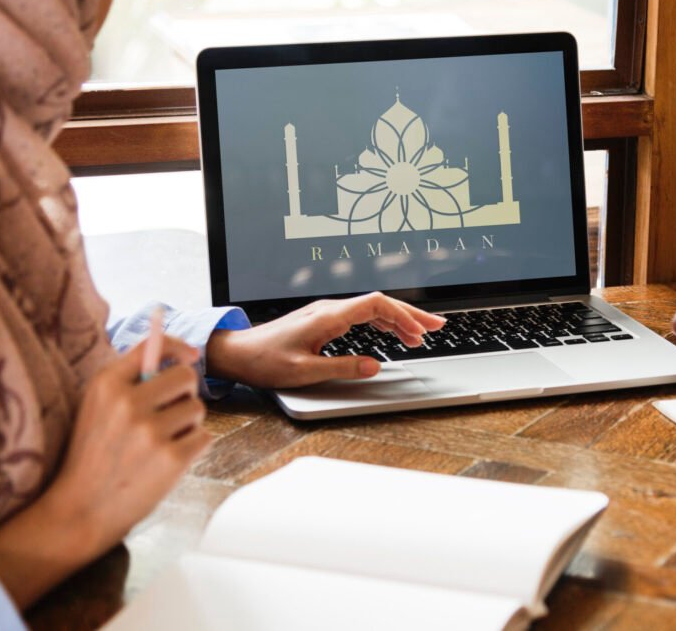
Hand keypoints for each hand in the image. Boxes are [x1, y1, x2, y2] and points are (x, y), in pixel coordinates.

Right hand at [0, 336, 209, 608]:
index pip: (152, 347)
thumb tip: (181, 356)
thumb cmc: (94, 456)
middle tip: (170, 414)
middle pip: (187, 376)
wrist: (81, 510)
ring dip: (188, 425)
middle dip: (185, 393)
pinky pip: (204, 437)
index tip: (191, 356)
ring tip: (161, 444)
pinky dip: (193, 449)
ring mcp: (150, 431)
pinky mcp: (171, 458)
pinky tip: (167, 463)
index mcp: (105, 385)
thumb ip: (129, 380)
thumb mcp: (96, 408)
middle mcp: (127, 403)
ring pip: (197, 408)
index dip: (178, 348)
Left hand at [205, 291, 446, 387]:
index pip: (375, 305)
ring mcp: (327, 313)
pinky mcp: (324, 321)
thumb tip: (374, 365)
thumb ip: (341, 367)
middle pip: (380, 304)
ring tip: (420, 334)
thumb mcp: (304, 371)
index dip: (402, 315)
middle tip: (437, 326)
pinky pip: (361, 316)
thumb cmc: (265, 361)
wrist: (238, 353)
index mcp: (328, 316)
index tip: (420, 331)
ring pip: (372, 309)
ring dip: (398, 319)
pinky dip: (382, 323)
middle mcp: (330, 309)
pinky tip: (393, 333)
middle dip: (410, 314)